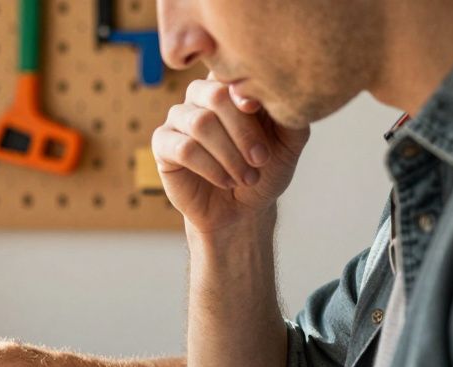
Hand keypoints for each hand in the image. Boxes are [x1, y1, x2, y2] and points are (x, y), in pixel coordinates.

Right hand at [152, 75, 309, 234]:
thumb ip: (287, 112)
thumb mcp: (289, 140)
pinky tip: (225, 181)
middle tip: (261, 159)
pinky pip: (183, 148)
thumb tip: (273, 91)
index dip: (243, 89)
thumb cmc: (265, 169)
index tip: (256, 110)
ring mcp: (178, 119)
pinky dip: (211, 167)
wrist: (243, 209)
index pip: (231, 71)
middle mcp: (200, 96)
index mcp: (230, 86)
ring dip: (229, 154)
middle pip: (215, 94)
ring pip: (199, 123)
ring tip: (246, 177)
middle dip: (242, 130)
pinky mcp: (163, 145)